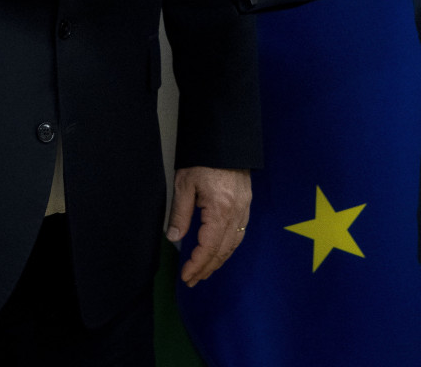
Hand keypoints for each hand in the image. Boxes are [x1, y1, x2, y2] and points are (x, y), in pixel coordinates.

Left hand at [169, 166, 251, 286]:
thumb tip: (174, 238)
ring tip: (204, 271)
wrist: (227, 139)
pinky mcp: (246, 205)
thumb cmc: (204, 159)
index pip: (208, 247)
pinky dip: (228, 248)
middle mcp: (236, 214)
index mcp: (220, 210)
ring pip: (233, 244)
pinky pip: (239, 234)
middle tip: (192, 280)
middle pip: (223, 250)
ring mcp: (244, 210)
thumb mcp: (184, 184)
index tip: (186, 275)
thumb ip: (180, 214)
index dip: (197, 264)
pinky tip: (220, 252)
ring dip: (219, 261)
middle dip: (207, 268)